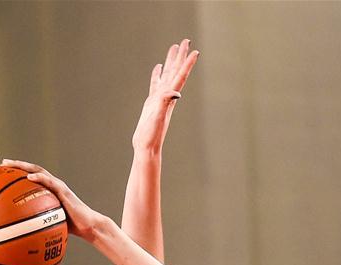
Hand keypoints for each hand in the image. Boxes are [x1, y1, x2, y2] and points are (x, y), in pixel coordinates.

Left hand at [0, 160, 104, 240]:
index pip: (27, 178)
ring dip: (23, 166)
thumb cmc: (69, 228)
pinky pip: (50, 182)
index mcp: (46, 191)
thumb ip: (36, 225)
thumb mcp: (49, 225)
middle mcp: (51, 185)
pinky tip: (28, 178)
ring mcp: (57, 186)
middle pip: (29, 170)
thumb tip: (18, 237)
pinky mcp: (64, 191)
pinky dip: (39, 178)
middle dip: (13, 166)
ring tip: (9, 165)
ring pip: (38, 171)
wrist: (87, 226)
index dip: (12, 175)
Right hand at [132, 39, 198, 154]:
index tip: (195, 51)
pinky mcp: (152, 103)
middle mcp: (167, 96)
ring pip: (167, 75)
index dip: (187, 64)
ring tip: (173, 47)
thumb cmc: (151, 135)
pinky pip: (155, 84)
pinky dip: (157, 74)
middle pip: (176, 72)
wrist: (146, 147)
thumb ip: (165, 103)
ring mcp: (159, 99)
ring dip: (171, 61)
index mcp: (169, 98)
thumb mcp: (157, 118)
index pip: (180, 77)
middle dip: (180, 56)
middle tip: (185, 40)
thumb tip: (176, 93)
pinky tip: (157, 68)